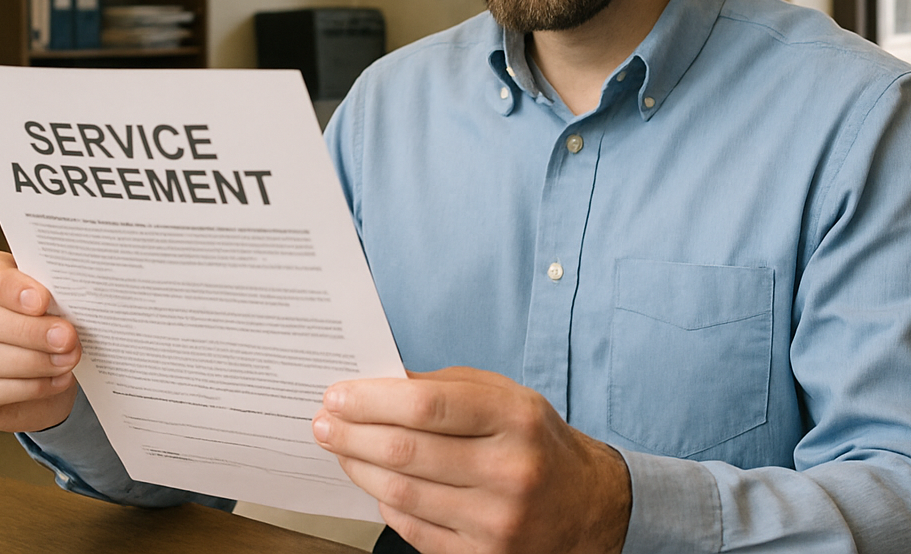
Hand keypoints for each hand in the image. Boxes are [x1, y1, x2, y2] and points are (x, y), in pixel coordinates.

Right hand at [0, 249, 80, 432]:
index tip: (43, 300)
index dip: (8, 287)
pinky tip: (57, 380)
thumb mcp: (44, 294)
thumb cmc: (39, 316)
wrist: (39, 366)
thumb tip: (69, 298)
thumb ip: (47, 291)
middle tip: (66, 337)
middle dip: (29, 330)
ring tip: (68, 359)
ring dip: (34, 361)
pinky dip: (28, 387)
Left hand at [312, 367, 630, 553]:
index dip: (372, 400)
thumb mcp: (506, 398)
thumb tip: (378, 383)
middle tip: (324, 423)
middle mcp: (510, 470)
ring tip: (340, 450)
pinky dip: (385, 502)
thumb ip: (445, 387)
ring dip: (358, 468)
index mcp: (516, 418)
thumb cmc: (536, 443)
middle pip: (405, 451)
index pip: (427, 405)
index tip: (338, 395)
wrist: (587, 507)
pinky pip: (412, 528)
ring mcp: (496, 520)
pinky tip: (375, 483)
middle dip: (352, 434)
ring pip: (401, 493)